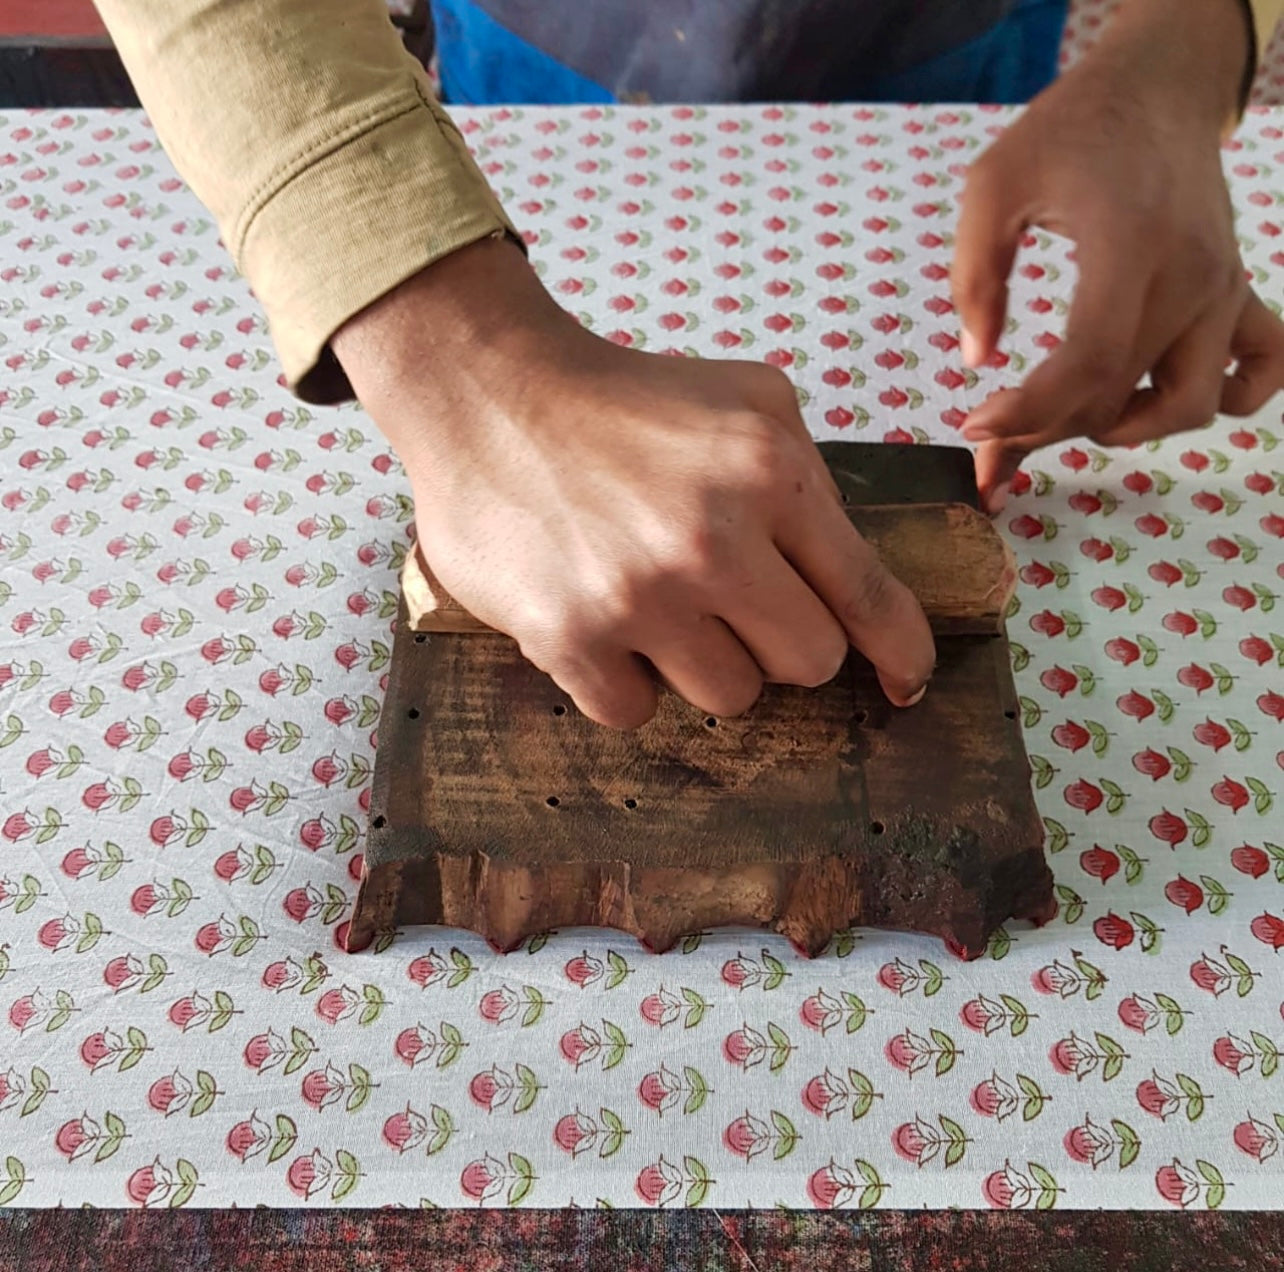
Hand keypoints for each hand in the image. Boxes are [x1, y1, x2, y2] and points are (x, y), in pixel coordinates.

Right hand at [333, 237, 933, 727]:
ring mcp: (639, 596)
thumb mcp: (747, 401)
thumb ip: (808, 482)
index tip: (907, 681)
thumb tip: (849, 580)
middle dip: (782, 640)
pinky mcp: (568, 638)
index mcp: (769, 473)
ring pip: (729, 698)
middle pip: (808, 663)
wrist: (490, 395)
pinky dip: (627, 681)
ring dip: (704, 663)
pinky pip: (636, 713)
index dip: (900, 650)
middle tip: (732, 601)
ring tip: (658, 602)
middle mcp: (711, 540)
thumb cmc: (626, 401)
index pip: (866, 595)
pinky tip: (605, 624)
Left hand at [952, 0, 1283, 512]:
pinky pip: (1262, 368)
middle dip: (1046, 433)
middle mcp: (1191, 277)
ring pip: (1192, 404)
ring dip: (1122, 429)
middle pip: (1122, 394)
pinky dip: (1221, 401)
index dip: (1029, 413)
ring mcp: (1224, 288)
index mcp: (1130, 245)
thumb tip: (977, 359)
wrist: (1157, 87)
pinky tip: (1155, 399)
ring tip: (1065, 414)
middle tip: (990, 442)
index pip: (1090, 362)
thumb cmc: (1068, 132)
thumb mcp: (994, 186)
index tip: (976, 427)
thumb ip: (974, 276)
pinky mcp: (1239, 292)